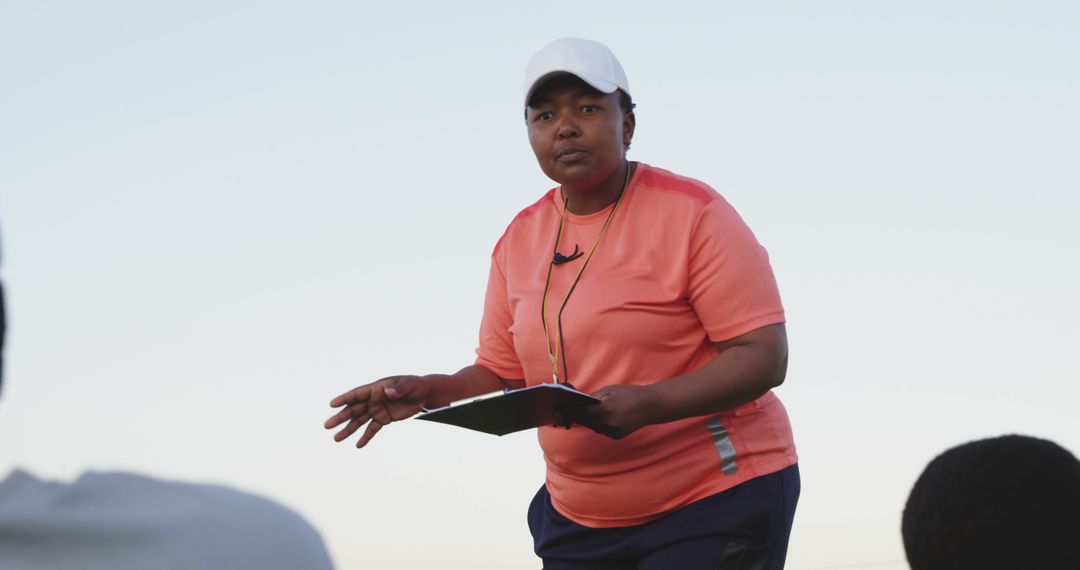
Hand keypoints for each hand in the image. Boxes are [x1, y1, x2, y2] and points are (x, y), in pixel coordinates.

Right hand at [324, 375, 440, 447]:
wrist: (425, 394)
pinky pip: (372, 429)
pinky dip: (366, 437)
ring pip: (359, 421)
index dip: (344, 399)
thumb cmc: (416, 385)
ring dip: (348, 430)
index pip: (357, 394)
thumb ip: (398, 389)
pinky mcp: (384, 419)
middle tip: (327, 426)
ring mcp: (377, 410)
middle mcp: (373, 399)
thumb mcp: (409, 385)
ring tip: (336, 439)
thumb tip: (388, 392)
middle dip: (340, 418)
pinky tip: (358, 445)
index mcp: (376, 388)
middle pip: (353, 409)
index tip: (332, 404)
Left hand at [557, 384, 654, 438]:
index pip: (580, 413)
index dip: (566, 412)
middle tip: (559, 413)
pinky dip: (596, 424)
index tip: (556, 411)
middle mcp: (607, 424)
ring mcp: (612, 432)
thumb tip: (577, 402)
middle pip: (584, 421)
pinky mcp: (616, 436)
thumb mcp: (609, 390)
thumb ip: (593, 398)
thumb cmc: (630, 394)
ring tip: (574, 414)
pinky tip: (594, 418)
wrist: (651, 407)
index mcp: (605, 410)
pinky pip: (601, 430)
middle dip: (572, 417)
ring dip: (584, 420)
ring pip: (591, 427)